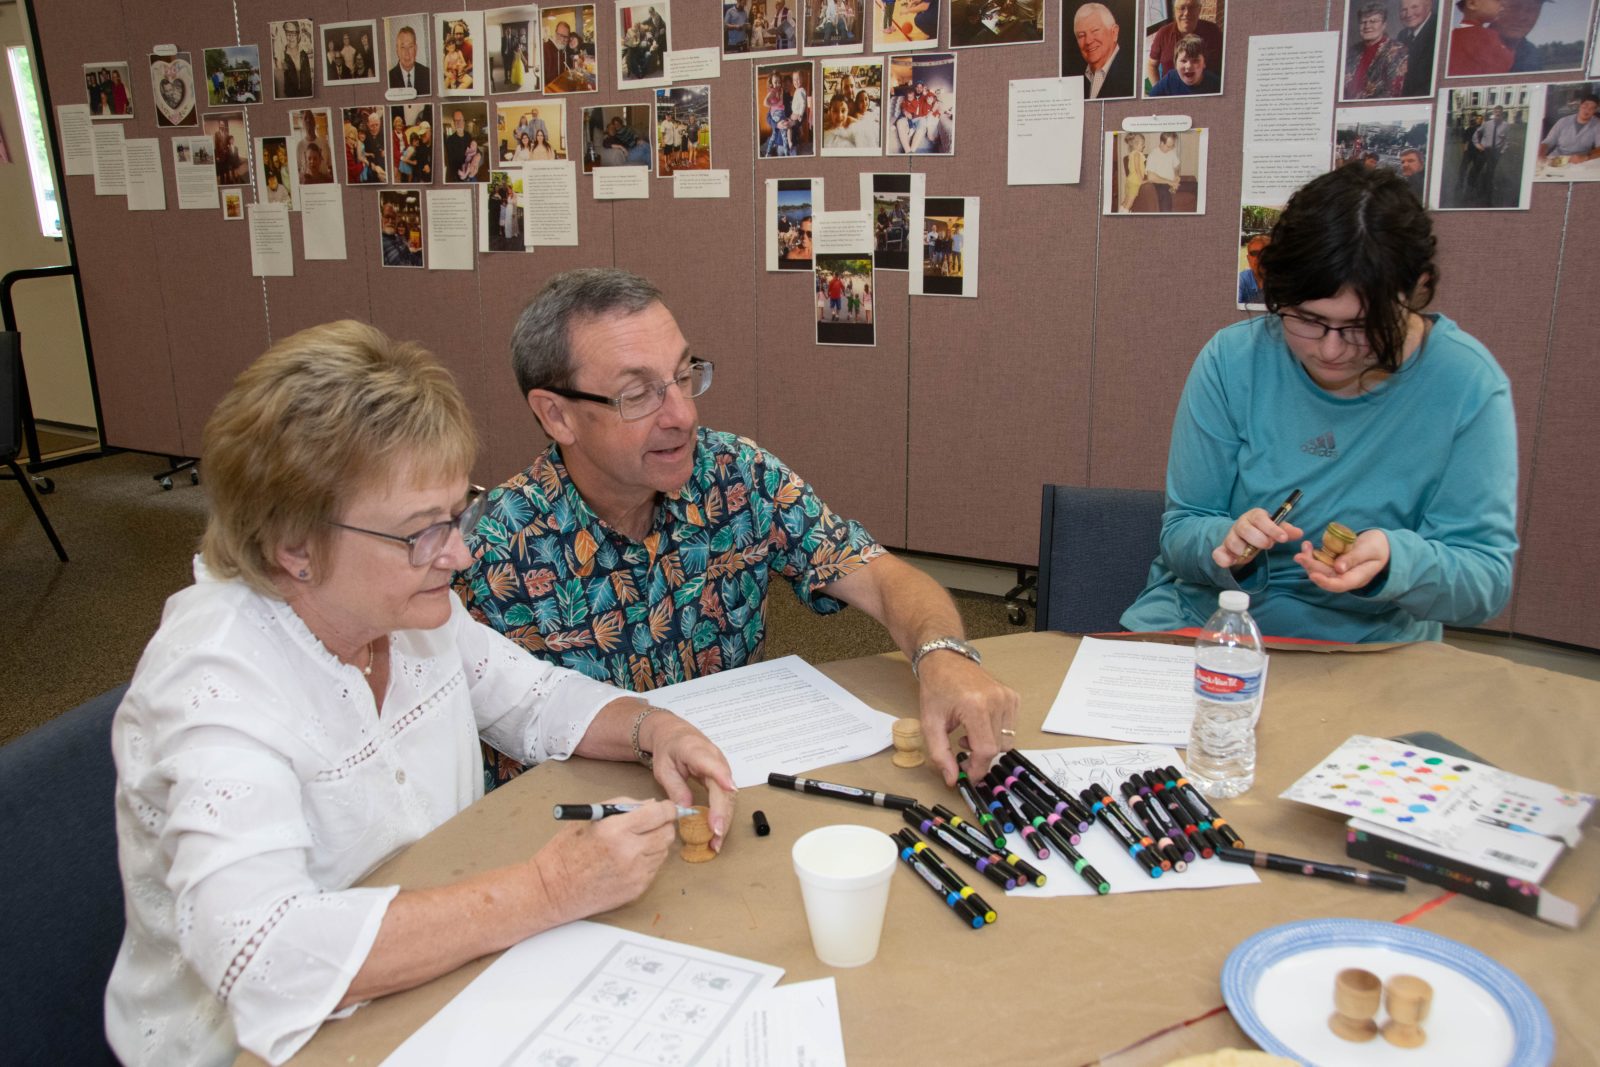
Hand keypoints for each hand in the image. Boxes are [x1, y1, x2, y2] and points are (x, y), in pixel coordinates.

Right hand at [531, 797, 676, 922]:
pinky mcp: (636, 889)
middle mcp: (629, 852)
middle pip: (667, 833)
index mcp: (615, 830)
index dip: (667, 808)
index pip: (658, 814)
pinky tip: (629, 860)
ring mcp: (635, 873)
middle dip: (664, 825)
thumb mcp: (589, 818)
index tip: (666, 807)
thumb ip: (622, 806)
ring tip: (635, 842)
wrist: (553, 890)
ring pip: (663, 851)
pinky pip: (654, 869)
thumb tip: (650, 804)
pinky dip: (648, 861)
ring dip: (656, 843)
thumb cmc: (565, 852)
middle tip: (653, 823)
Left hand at [641, 712, 737, 851]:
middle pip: (723, 788)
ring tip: (716, 842)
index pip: (713, 763)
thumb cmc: (668, 749)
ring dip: (724, 819)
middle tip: (715, 835)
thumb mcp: (664, 768)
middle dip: (721, 813)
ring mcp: (722, 768)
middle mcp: (715, 759)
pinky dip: (722, 816)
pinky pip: (725, 798)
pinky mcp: (723, 778)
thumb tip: (686, 810)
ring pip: (728, 797)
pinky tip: (717, 832)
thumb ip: (675, 787)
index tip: (729, 789)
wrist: (675, 734)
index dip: (722, 776)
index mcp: (696, 750)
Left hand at [917, 653, 1018, 786]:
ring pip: (1006, 741)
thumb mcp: (930, 724)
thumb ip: (940, 754)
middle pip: (997, 748)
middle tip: (962, 750)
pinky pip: (1011, 728)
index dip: (977, 769)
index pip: (986, 750)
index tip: (968, 777)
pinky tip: (980, 724)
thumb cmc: (936, 690)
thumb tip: (952, 780)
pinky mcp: (1013, 697)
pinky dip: (996, 733)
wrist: (945, 661)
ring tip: (969, 734)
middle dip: (979, 757)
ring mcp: (1008, 697)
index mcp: (976, 706)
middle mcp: (997, 700)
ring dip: (988, 745)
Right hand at [1212, 509, 1303, 568]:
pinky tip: (1232, 562)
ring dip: (1243, 549)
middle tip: (1268, 545)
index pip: (1260, 518)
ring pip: (1232, 541)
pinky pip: (1218, 553)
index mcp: (1254, 517)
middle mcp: (1240, 524)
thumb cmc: (1262, 532)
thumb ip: (1286, 531)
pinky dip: (1224, 559)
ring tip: (1251, 554)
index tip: (1283, 538)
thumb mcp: (1275, 530)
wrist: (1245, 538)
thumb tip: (1300, 533)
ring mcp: (1230, 537)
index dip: (1271, 528)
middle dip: (1258, 538)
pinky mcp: (1223, 549)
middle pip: (1244, 529)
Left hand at [1294, 528, 1389, 592]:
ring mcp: (1339, 570)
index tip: (1313, 575)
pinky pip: (1321, 561)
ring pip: (1321, 570)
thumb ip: (1354, 558)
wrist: (1382, 544)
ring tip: (1304, 547)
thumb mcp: (1369, 550)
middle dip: (1311, 568)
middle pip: (1326, 577)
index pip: (1339, 585)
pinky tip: (1307, 545)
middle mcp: (1346, 577)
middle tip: (1299, 557)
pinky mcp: (1334, 562)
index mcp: (1357, 578)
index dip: (1325, 582)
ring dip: (1309, 560)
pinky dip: (1313, 554)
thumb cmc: (1379, 547)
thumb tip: (1338, 568)